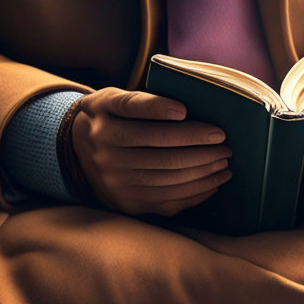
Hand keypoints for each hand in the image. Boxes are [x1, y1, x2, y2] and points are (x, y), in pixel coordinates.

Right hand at [71, 88, 232, 216]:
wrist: (77, 153)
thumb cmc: (108, 119)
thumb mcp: (112, 99)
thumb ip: (141, 100)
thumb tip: (182, 110)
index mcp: (106, 126)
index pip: (146, 123)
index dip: (174, 121)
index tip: (200, 120)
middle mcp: (108, 157)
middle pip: (165, 156)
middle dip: (201, 150)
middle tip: (226, 144)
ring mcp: (117, 184)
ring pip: (170, 180)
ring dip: (204, 172)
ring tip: (224, 162)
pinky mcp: (128, 204)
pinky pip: (169, 202)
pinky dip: (197, 193)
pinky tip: (214, 183)